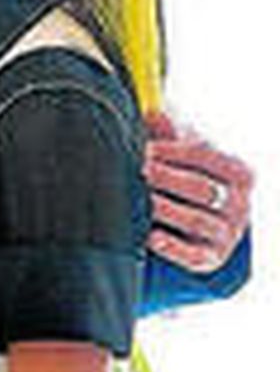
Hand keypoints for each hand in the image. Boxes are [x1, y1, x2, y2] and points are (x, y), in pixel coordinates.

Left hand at [142, 111, 252, 272]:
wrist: (195, 224)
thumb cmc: (187, 178)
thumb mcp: (184, 155)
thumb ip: (170, 134)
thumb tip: (152, 112)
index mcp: (238, 173)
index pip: (205, 156)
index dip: (170, 151)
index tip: (141, 148)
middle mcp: (239, 204)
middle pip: (199, 187)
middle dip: (161, 177)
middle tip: (131, 172)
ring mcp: (227, 234)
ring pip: (194, 219)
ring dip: (161, 208)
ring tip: (134, 199)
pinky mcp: (211, 259)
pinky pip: (194, 256)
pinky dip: (172, 248)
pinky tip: (150, 238)